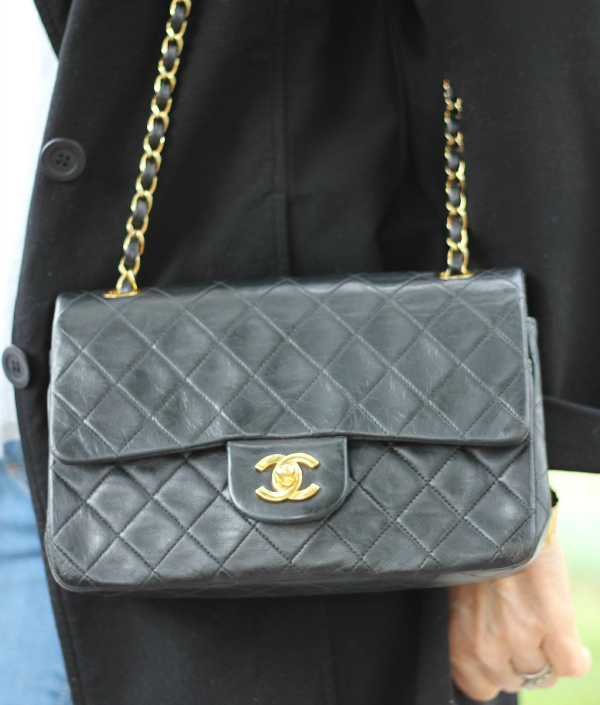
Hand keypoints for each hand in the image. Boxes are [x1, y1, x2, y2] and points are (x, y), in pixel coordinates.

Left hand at [447, 540, 591, 700]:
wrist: (497, 517)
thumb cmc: (472, 549)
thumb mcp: (457, 593)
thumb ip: (468, 624)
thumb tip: (481, 639)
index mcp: (458, 639)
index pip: (478, 688)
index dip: (494, 672)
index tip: (503, 657)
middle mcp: (486, 646)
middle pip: (514, 681)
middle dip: (520, 663)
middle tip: (526, 640)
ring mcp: (521, 638)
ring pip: (545, 676)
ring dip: (549, 660)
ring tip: (550, 638)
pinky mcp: (553, 626)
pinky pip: (572, 666)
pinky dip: (578, 659)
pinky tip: (576, 647)